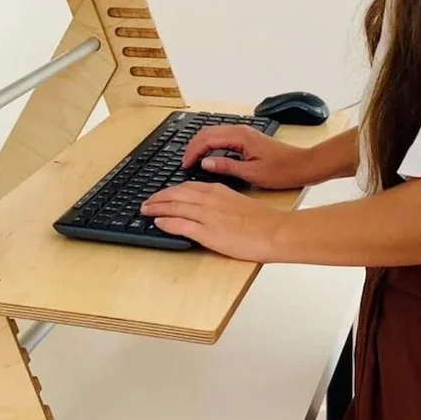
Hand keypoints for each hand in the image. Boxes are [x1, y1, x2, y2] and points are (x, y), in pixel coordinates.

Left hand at [141, 182, 285, 261]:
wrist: (275, 231)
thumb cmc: (263, 220)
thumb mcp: (239, 202)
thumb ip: (222, 202)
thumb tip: (210, 209)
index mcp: (218, 190)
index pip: (186, 186)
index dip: (169, 190)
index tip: (160, 194)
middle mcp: (209, 200)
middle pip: (176, 195)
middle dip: (158, 198)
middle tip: (146, 202)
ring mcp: (207, 216)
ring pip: (174, 207)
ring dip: (156, 208)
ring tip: (145, 210)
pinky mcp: (208, 232)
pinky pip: (181, 224)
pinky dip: (166, 222)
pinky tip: (157, 223)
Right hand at [182, 125, 315, 189]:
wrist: (303, 165)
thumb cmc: (282, 170)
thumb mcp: (252, 173)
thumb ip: (226, 166)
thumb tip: (205, 163)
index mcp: (240, 137)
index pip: (207, 139)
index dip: (193, 151)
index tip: (185, 165)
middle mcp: (241, 130)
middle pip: (207, 132)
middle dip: (193, 146)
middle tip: (184, 163)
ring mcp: (244, 133)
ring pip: (214, 133)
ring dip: (201, 144)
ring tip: (192, 160)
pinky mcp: (248, 138)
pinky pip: (223, 137)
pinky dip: (211, 144)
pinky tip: (208, 156)